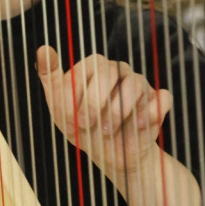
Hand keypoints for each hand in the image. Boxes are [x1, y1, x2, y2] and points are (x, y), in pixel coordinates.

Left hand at [36, 46, 171, 177]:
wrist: (111, 157)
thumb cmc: (84, 128)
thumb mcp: (61, 108)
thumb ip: (50, 78)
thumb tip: (43, 48)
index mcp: (94, 68)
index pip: (85, 68)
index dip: (76, 95)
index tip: (69, 118)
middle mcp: (118, 71)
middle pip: (108, 71)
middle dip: (94, 102)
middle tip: (87, 124)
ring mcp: (140, 85)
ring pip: (134, 83)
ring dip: (117, 111)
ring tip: (108, 130)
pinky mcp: (157, 102)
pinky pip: (162, 98)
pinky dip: (151, 112)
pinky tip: (137, 126)